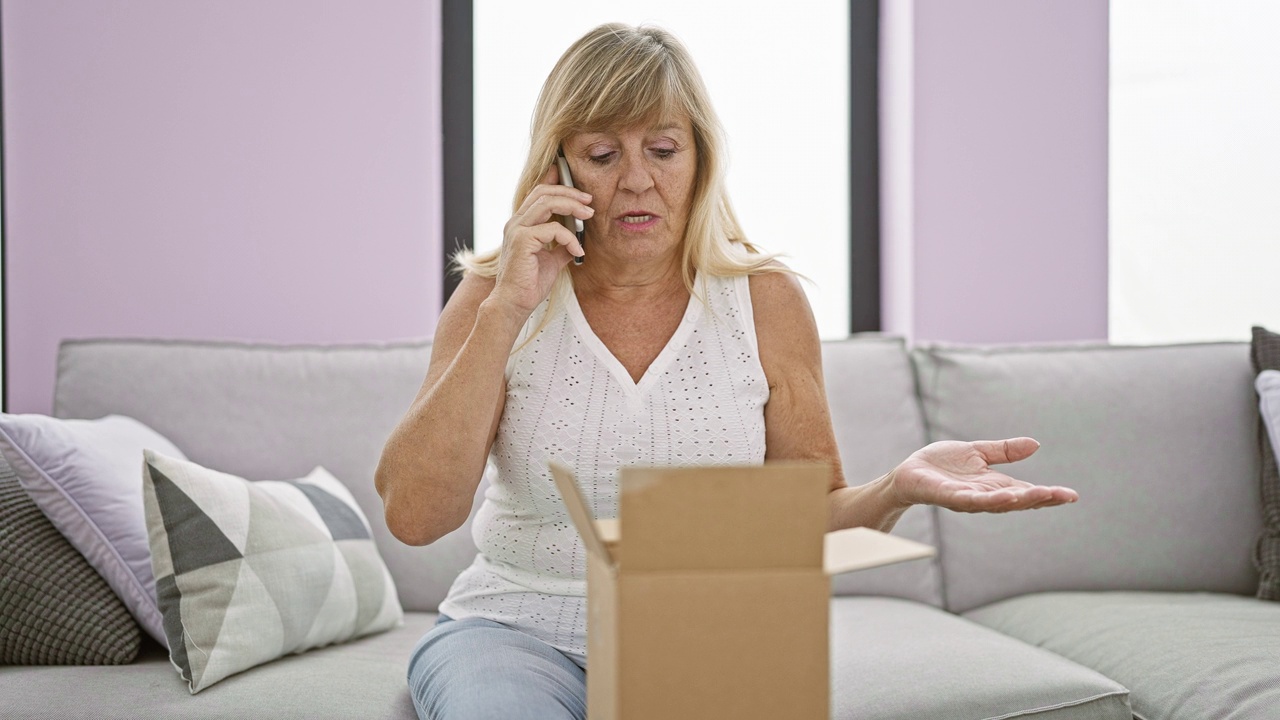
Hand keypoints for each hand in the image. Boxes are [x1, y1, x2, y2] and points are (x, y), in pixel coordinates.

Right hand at [490, 164, 591, 317]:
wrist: (514, 304)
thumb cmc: (529, 284)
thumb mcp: (551, 260)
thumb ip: (561, 246)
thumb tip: (577, 240)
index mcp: (521, 224)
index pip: (538, 194)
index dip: (557, 184)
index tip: (580, 189)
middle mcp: (516, 223)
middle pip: (543, 192)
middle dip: (569, 192)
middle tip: (589, 201)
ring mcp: (517, 229)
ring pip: (547, 203)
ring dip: (572, 206)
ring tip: (589, 215)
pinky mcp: (522, 240)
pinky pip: (552, 229)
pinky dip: (569, 238)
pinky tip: (578, 251)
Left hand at [887, 438, 1077, 512]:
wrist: (909, 471)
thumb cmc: (941, 465)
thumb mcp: (978, 452)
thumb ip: (1005, 451)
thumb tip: (1036, 444)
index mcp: (994, 486)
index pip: (1026, 492)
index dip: (1048, 495)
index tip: (1071, 495)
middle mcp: (984, 496)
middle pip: (1018, 501)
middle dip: (1042, 499)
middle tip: (1065, 497)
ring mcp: (967, 499)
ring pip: (998, 503)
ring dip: (1020, 500)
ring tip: (1042, 495)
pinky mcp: (948, 496)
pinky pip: (970, 500)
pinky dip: (988, 500)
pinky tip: (1004, 496)